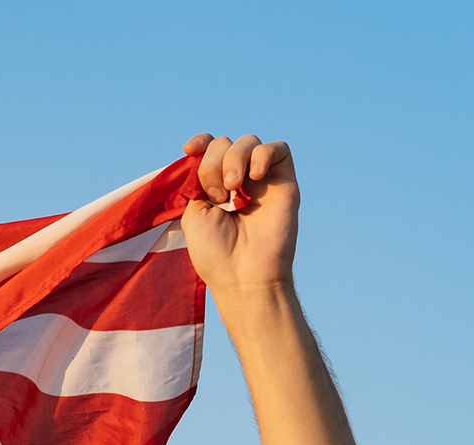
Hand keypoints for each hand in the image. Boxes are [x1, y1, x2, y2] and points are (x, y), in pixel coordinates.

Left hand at [180, 133, 299, 297]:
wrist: (244, 274)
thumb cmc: (215, 252)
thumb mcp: (193, 214)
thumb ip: (194, 182)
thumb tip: (198, 155)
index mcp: (213, 188)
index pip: (209, 150)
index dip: (201, 143)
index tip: (190, 149)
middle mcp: (237, 181)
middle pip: (225, 144)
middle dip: (213, 163)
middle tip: (215, 196)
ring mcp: (261, 180)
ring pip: (249, 142)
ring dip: (234, 160)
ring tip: (231, 191)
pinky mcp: (283, 182)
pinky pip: (278, 148)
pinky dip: (263, 155)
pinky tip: (254, 177)